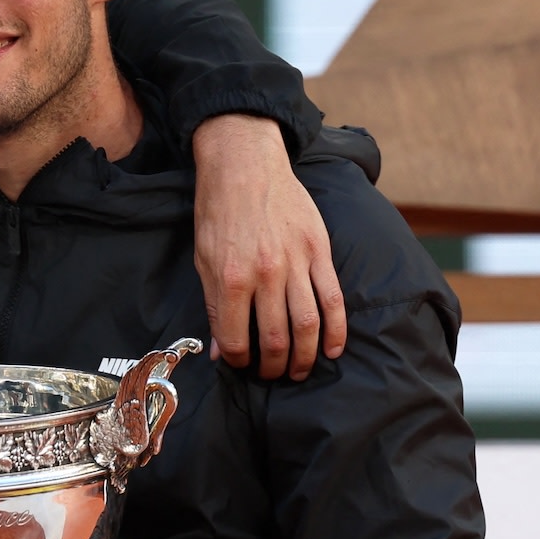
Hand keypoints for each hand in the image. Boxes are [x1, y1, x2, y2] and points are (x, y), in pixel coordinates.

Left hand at [191, 114, 344, 379]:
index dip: (239, 360)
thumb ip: (213, 306)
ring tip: (300, 371)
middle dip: (274, 367)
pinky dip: (336, 330)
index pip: (237, 338)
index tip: (242, 363)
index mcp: (230, 278)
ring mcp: (296, 262)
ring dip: (305, 357)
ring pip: (307, 325)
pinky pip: (333, 298)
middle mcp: (265, 274)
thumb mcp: (203, 259)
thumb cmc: (218, 211)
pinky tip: (332, 349)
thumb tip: (221, 350)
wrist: (245, 164)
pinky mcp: (318, 250)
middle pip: (276, 339)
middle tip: (272, 374)